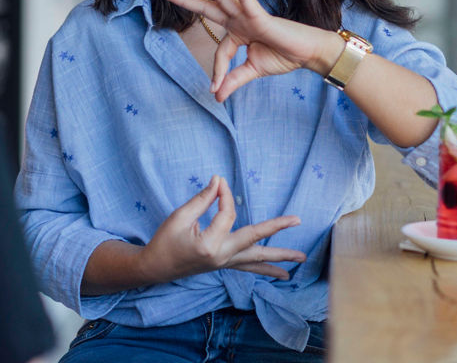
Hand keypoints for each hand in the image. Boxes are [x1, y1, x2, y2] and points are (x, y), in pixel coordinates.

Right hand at [138, 175, 304, 282]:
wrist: (155, 268)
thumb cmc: (164, 241)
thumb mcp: (179, 217)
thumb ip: (202, 200)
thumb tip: (219, 181)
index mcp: (209, 245)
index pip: (227, 214)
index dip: (224, 195)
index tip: (218, 183)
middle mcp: (221, 257)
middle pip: (254, 240)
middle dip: (277, 229)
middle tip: (298, 220)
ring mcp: (225, 263)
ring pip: (257, 260)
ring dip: (280, 259)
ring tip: (302, 260)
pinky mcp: (225, 265)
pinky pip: (250, 267)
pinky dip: (266, 269)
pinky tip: (283, 275)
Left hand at [163, 0, 333, 99]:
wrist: (306, 55)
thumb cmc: (284, 56)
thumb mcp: (253, 70)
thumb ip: (234, 79)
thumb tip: (217, 97)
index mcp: (238, 33)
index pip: (219, 51)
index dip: (217, 71)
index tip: (216, 89)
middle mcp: (239, 20)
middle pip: (208, 9)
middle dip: (187, 1)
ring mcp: (248, 15)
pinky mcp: (260, 15)